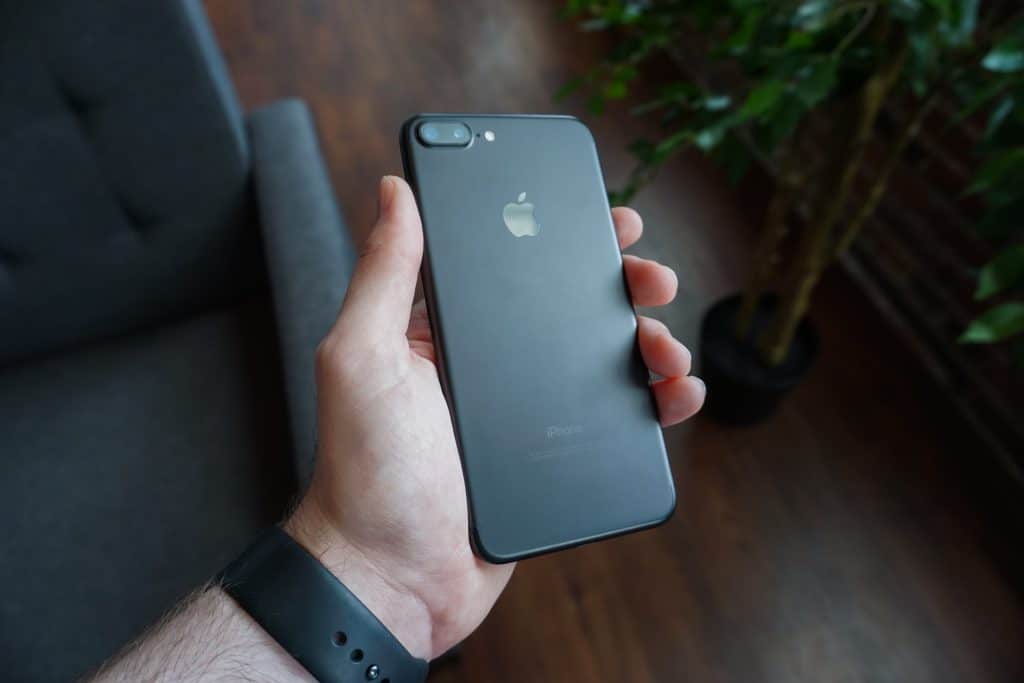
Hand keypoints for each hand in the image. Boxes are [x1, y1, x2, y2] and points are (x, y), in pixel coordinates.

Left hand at [285, 176, 704, 659]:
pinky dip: (655, 404)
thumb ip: (383, 273)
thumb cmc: (364, 472)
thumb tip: (396, 191)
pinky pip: (616, 424)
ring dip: (648, 342)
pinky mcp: (554, 462)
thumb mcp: (361, 357)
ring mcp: (525, 417)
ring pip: (603, 363)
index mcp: (446, 333)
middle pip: (570, 310)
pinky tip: (678, 393)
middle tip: (652, 277)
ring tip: (666, 343)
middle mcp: (489, 368)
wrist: (393, 579)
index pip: (511, 267)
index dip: (559, 236)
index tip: (603, 216)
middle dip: (621, 286)